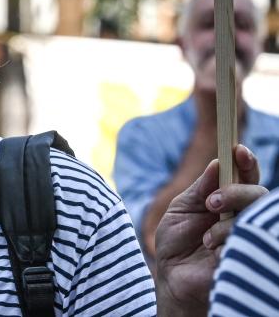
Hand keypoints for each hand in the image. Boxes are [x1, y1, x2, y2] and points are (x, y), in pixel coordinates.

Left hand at [154, 144, 267, 316]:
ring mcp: (249, 234)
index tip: (238, 150)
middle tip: (212, 203)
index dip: (246, 161)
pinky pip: (251, 239)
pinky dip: (228, 242)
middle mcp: (243, 215)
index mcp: (227, 200)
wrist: (172, 278)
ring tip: (206, 238)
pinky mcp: (252, 254)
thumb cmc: (176, 243)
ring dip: (228, 222)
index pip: (245, 176)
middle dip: (236, 192)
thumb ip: (201, 188)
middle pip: (258, 193)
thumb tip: (219, 161)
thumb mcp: (182, 209)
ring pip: (256, 215)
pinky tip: (213, 251)